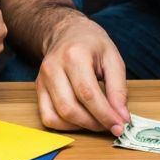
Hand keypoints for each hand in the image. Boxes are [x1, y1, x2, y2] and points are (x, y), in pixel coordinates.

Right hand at [35, 16, 129, 135]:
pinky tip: (81, 120)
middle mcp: (53, 68)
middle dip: (94, 123)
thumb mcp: (113, 59)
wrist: (67, 32)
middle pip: (70, 108)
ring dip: (81, 126)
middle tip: (111, 125)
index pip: (88, 94)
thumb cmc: (92, 44)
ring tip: (97, 122)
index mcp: (74, 55)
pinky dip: (66, 126)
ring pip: (58, 116)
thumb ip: (119, 89)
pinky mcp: (38, 89)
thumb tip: (121, 117)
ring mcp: (42, 80)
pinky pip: (48, 118)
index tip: (120, 126)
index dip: (105, 114)